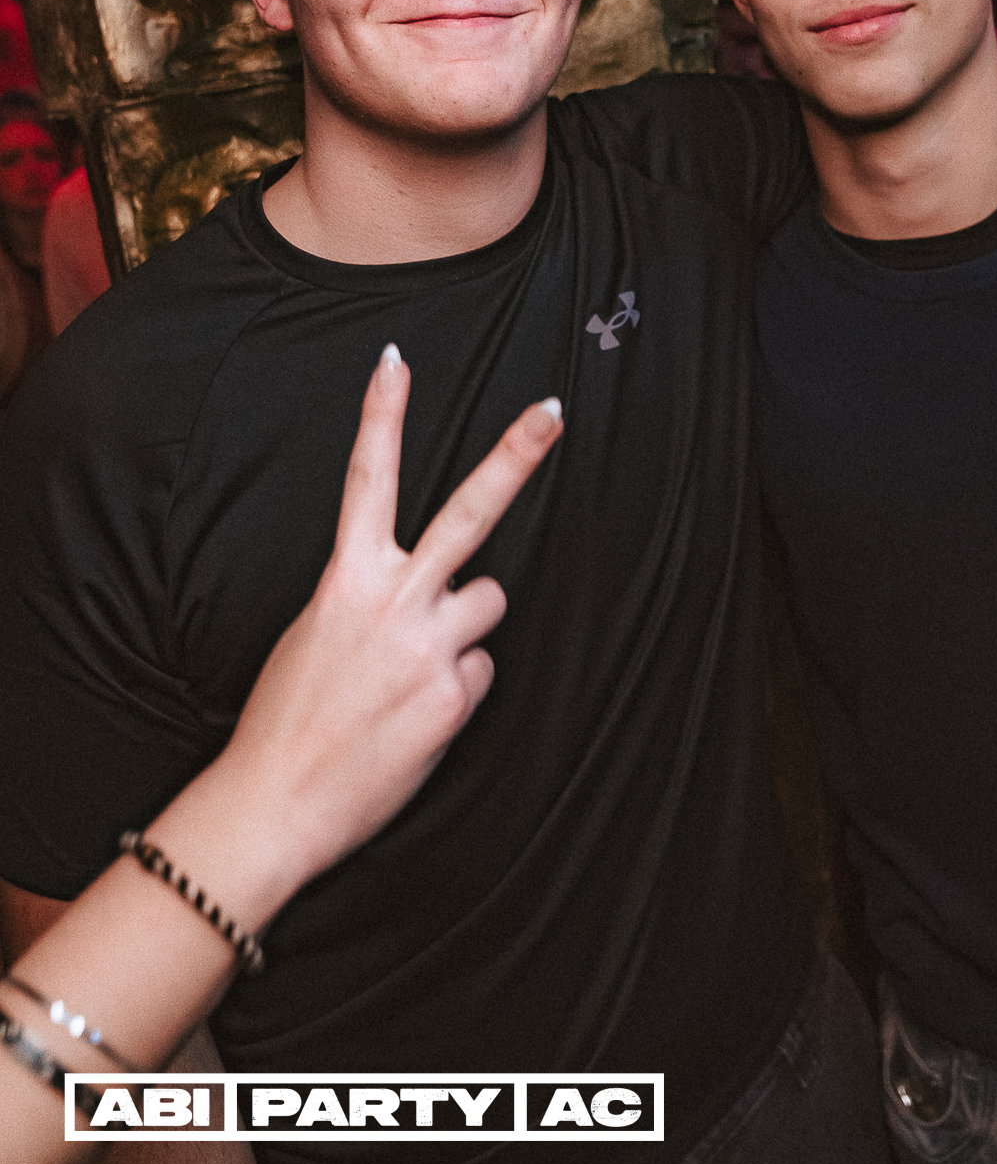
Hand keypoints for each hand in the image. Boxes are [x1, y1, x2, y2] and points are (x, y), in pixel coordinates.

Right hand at [202, 347, 561, 895]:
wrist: (276, 803)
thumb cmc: (289, 718)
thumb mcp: (315, 634)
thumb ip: (371, 597)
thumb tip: (424, 593)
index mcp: (346, 579)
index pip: (368, 480)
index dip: (381, 415)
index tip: (395, 360)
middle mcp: (394, 601)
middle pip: (469, 513)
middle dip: (515, 456)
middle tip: (553, 409)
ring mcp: (430, 647)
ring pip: (488, 602)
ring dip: (464, 628)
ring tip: (414, 670)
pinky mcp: (454, 697)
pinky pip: (481, 671)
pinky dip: (457, 689)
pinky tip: (416, 715)